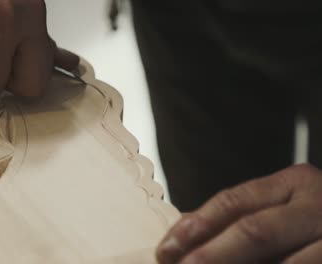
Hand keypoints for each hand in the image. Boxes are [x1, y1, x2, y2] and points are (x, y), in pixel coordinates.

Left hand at [157, 164, 321, 263]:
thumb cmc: (312, 222)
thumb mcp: (281, 208)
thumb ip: (238, 218)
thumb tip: (181, 238)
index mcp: (295, 183)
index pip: (234, 202)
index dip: (195, 227)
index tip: (165, 250)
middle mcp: (319, 204)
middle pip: (255, 231)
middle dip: (212, 255)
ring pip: (285, 263)